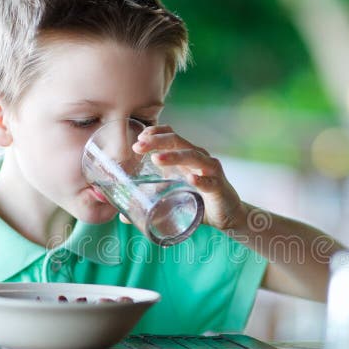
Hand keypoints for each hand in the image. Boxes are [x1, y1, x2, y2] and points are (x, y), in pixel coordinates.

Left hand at [131, 125, 245, 230]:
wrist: (227, 216)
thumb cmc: (198, 201)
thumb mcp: (171, 198)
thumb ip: (150, 202)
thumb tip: (122, 216)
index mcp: (186, 156)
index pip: (172, 135)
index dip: (156, 133)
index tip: (139, 138)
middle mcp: (199, 158)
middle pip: (178, 142)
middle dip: (157, 141)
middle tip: (138, 146)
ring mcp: (211, 171)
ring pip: (193, 157)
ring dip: (174, 157)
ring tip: (156, 159)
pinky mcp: (219, 187)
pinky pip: (209, 181)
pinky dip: (200, 179)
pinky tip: (191, 180)